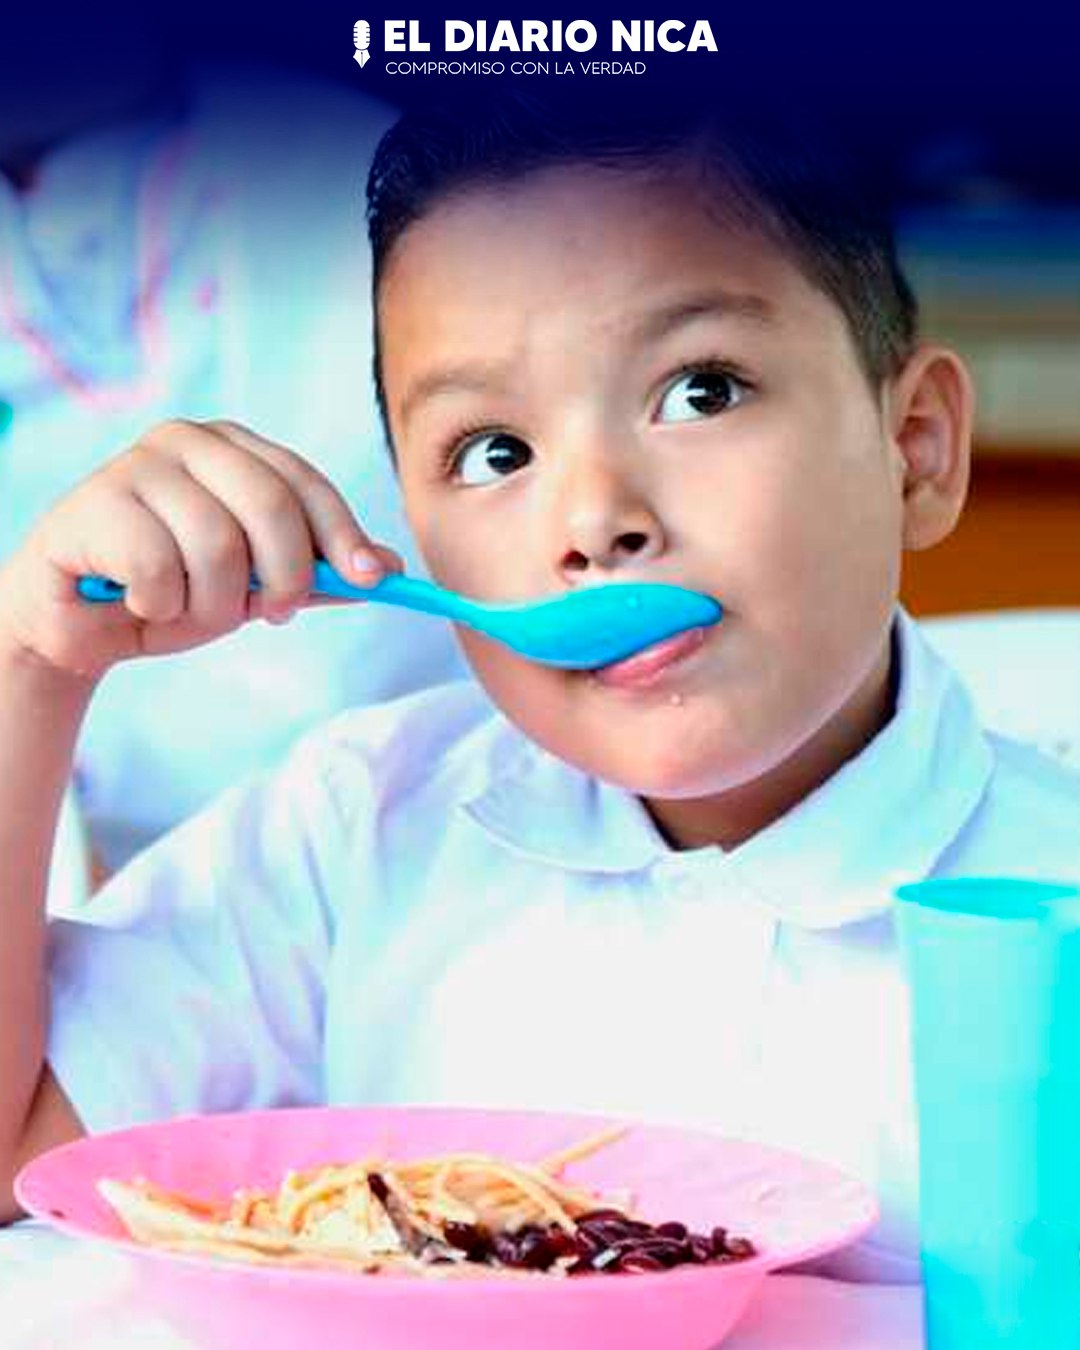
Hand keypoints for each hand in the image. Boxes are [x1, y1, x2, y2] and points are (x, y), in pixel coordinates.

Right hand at [0, 419, 400, 682]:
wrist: (82, 623)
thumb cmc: (177, 591)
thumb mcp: (259, 585)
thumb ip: (319, 574)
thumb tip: (392, 569)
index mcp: (235, 448)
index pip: (304, 482)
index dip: (342, 533)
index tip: (371, 579)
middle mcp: (188, 441)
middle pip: (270, 506)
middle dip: (284, 576)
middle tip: (272, 615)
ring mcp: (137, 465)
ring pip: (216, 544)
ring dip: (215, 603)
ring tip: (190, 610)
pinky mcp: (94, 502)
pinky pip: (159, 566)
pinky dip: (161, 604)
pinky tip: (142, 601)